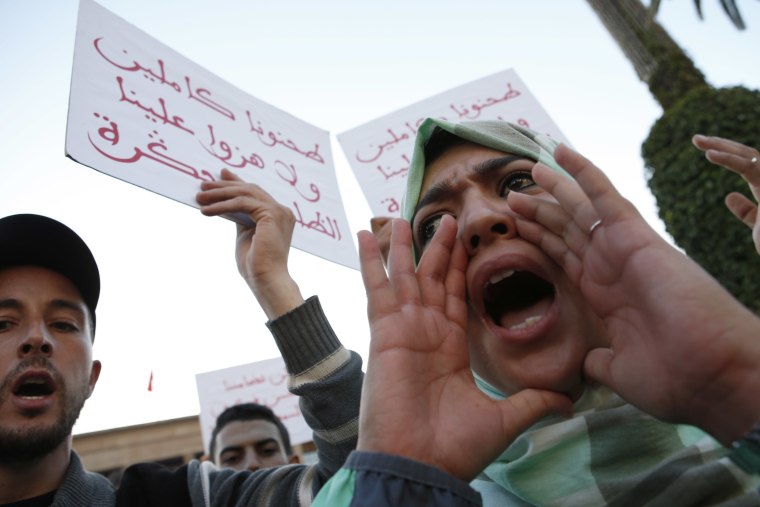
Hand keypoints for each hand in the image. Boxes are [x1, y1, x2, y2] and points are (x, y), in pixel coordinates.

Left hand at [197, 169, 303, 318]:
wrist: (266, 280)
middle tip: (203, 186)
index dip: (237, 182)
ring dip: (220, 194)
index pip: (255, 193)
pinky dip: (223, 205)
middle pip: (250, 189)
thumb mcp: (245, 235)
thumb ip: (240, 218)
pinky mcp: (272, 215)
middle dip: (224, 186)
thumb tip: (226, 204)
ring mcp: (279, 212)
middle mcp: (282, 211)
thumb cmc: (256, 265)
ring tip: (200, 198)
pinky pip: (242, 203)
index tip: (220, 175)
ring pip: (245, 193)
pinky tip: (207, 210)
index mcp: (278, 215)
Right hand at [357, 216, 571, 480]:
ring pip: (406, 276)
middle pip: (433, 279)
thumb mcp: (505, 418)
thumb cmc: (456, 447)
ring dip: (405, 247)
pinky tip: (363, 235)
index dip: (461, 268)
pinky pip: (377, 289)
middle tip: (447, 218)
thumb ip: (533, 401)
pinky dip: (370, 261)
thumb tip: (570, 400)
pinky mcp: (385, 331)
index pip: (457, 295)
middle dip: (439, 249)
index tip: (467, 241)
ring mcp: (404, 329)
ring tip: (405, 217)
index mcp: (452, 346)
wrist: (422, 464)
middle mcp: (427, 332)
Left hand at [507, 144, 759, 443]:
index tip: (517, 226)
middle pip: (568, 230)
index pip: (566, 258)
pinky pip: (605, 197)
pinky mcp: (636, 237)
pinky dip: (583, 173)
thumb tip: (584, 362)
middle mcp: (612, 268)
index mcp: (605, 296)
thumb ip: (597, 360)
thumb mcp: (619, 370)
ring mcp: (623, 250)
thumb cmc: (676, 379)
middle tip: (512, 196)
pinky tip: (562, 152)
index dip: (541, 240)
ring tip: (529, 168)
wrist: (713, 377)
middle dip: (540, 212)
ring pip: (581, 210)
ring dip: (554, 189)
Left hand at [692, 134, 759, 253]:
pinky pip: (750, 167)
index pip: (749, 165)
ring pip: (750, 155)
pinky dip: (730, 159)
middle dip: (723, 145)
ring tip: (698, 141)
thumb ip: (747, 211)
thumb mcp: (758, 227)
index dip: (728, 156)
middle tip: (696, 139)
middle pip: (749, 155)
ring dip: (723, 146)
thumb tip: (729, 195)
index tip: (706, 151)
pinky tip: (710, 154)